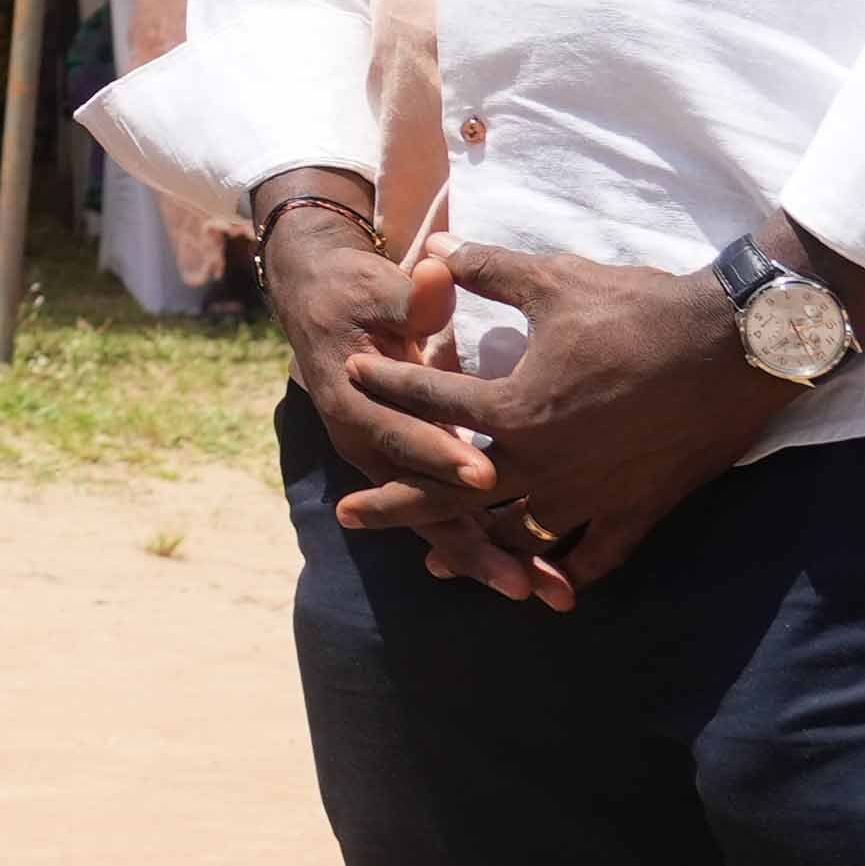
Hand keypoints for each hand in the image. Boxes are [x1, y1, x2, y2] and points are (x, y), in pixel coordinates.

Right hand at [264, 190, 523, 582]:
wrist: (318, 305)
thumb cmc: (355, 294)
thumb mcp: (378, 288)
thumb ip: (413, 294)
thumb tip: (434, 272)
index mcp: (353, 405)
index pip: (401, 436)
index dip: (440, 456)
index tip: (484, 476)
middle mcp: (368, 448)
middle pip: (425, 508)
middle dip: (478, 547)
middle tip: (526, 581)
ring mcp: (391, 467)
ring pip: (442, 527)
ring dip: (494, 561)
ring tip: (545, 593)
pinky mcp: (413, 473)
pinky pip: (451, 521)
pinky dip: (491, 548)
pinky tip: (537, 575)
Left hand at [354, 242, 804, 601]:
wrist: (736, 347)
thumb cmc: (643, 310)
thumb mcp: (556, 281)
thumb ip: (489, 270)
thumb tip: (436, 249)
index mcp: (516, 408)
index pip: (432, 401)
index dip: (388, 383)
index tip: (354, 374)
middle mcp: (544, 464)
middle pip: (452, 494)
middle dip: (397, 504)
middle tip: (349, 514)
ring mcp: (591, 495)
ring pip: (517, 536)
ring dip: (476, 550)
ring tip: (437, 562)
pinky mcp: (638, 511)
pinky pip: (594, 557)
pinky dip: (566, 573)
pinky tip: (547, 588)